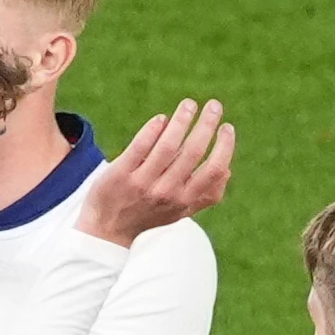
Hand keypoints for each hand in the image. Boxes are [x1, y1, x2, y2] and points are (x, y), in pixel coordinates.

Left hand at [88, 100, 235, 240]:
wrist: (107, 230)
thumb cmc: (147, 216)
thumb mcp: (180, 212)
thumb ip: (205, 196)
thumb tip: (227, 170)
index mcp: (185, 201)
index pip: (213, 171)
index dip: (224, 147)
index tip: (227, 127)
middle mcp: (166, 193)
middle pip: (193, 153)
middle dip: (207, 125)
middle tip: (214, 105)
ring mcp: (142, 183)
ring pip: (167, 146)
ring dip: (182, 120)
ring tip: (189, 104)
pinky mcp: (120, 174)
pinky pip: (139, 147)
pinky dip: (152, 129)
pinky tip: (161, 118)